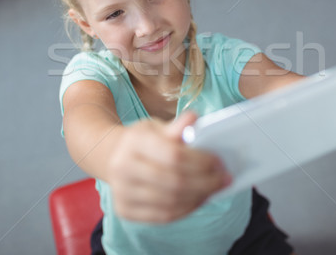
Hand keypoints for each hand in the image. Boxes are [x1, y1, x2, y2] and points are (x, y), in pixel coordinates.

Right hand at [107, 111, 230, 222]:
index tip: (219, 162)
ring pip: (171, 202)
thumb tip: (194, 118)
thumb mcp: (156, 127)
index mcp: (133, 142)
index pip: (173, 155)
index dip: (200, 161)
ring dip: (199, 197)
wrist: (112, 157)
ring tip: (214, 189)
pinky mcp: (124, 210)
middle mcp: (123, 168)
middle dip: (206, 182)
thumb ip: (176, 127)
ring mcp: (121, 192)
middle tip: (223, 179)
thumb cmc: (142, 140)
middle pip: (174, 182)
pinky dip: (186, 209)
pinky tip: (198, 199)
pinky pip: (163, 216)